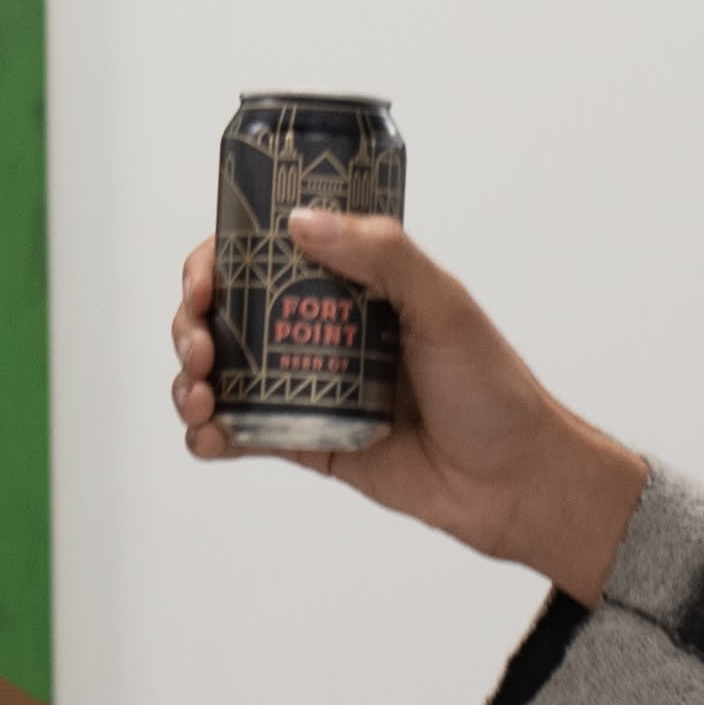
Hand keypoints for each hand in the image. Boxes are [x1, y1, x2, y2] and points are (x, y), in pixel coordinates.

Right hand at [164, 208, 643, 603]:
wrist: (514, 482)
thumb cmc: (493, 389)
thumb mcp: (445, 305)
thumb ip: (383, 256)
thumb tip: (302, 222)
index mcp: (349, 284)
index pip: (264, 253)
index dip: (217, 260)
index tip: (205, 280)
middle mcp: (320, 329)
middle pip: (226, 312)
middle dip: (191, 324)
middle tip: (199, 349)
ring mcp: (308, 387)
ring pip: (222, 372)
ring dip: (189, 379)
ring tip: (200, 397)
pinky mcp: (307, 443)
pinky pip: (242, 434)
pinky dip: (209, 434)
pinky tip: (208, 436)